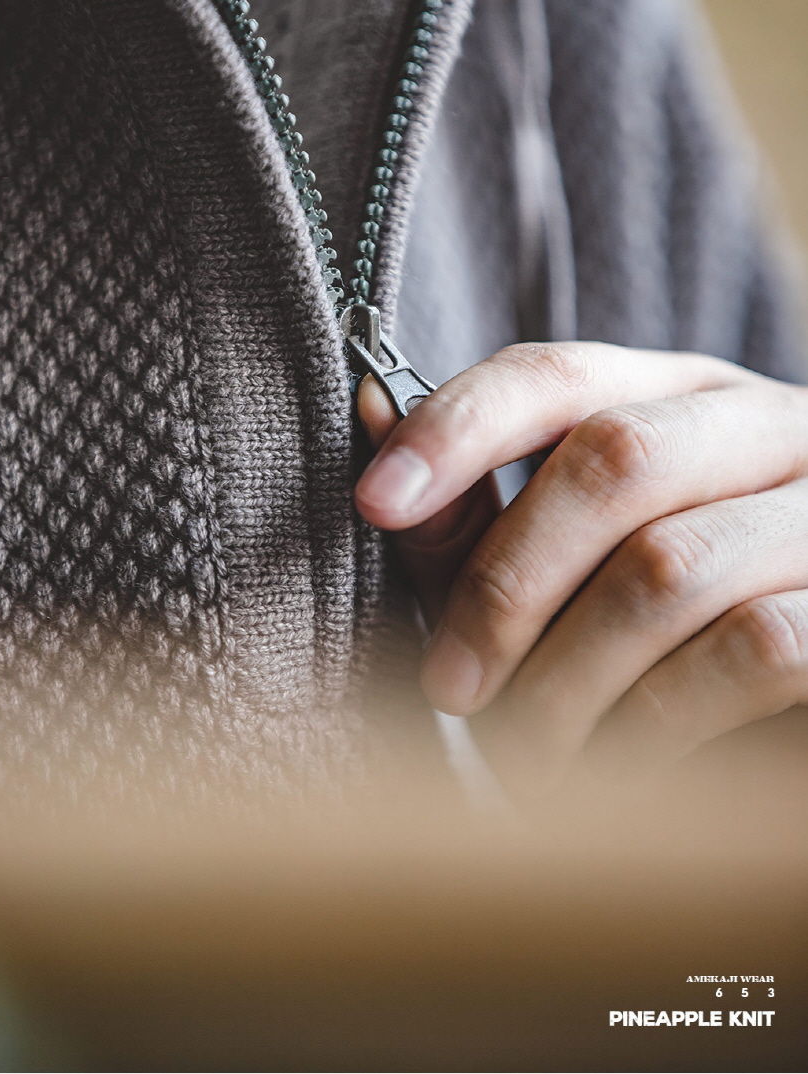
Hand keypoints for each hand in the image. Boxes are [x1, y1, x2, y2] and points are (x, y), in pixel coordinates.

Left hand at [355, 342, 807, 794]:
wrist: (778, 734)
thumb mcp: (554, 571)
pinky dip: (656, 720)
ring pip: (670, 564)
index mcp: (675, 398)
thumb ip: (471, 511)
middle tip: (448, 688)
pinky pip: (751, 647)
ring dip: (568, 677)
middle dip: (508, 584)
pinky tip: (623, 763)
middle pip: (614, 457)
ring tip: (524, 756)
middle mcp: (762, 427)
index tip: (374, 502)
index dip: (457, 427)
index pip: (557, 373)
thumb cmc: (649, 641)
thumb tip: (370, 406)